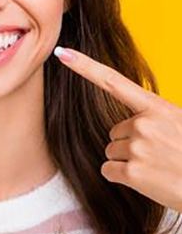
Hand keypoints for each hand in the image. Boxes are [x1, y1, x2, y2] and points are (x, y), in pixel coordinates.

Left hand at [54, 46, 181, 212]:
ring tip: (156, 167)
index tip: (63, 53)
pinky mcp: (132, 173)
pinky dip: (122, 177)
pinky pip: (108, 171)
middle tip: (158, 154)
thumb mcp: (179, 122)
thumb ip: (155, 117)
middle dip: (131, 143)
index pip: (113, 81)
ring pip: (111, 151)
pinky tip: (146, 180)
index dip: (84, 66)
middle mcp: (143, 124)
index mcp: (157, 108)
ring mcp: (137, 148)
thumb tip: (134, 123)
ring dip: (128, 161)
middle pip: (114, 131)